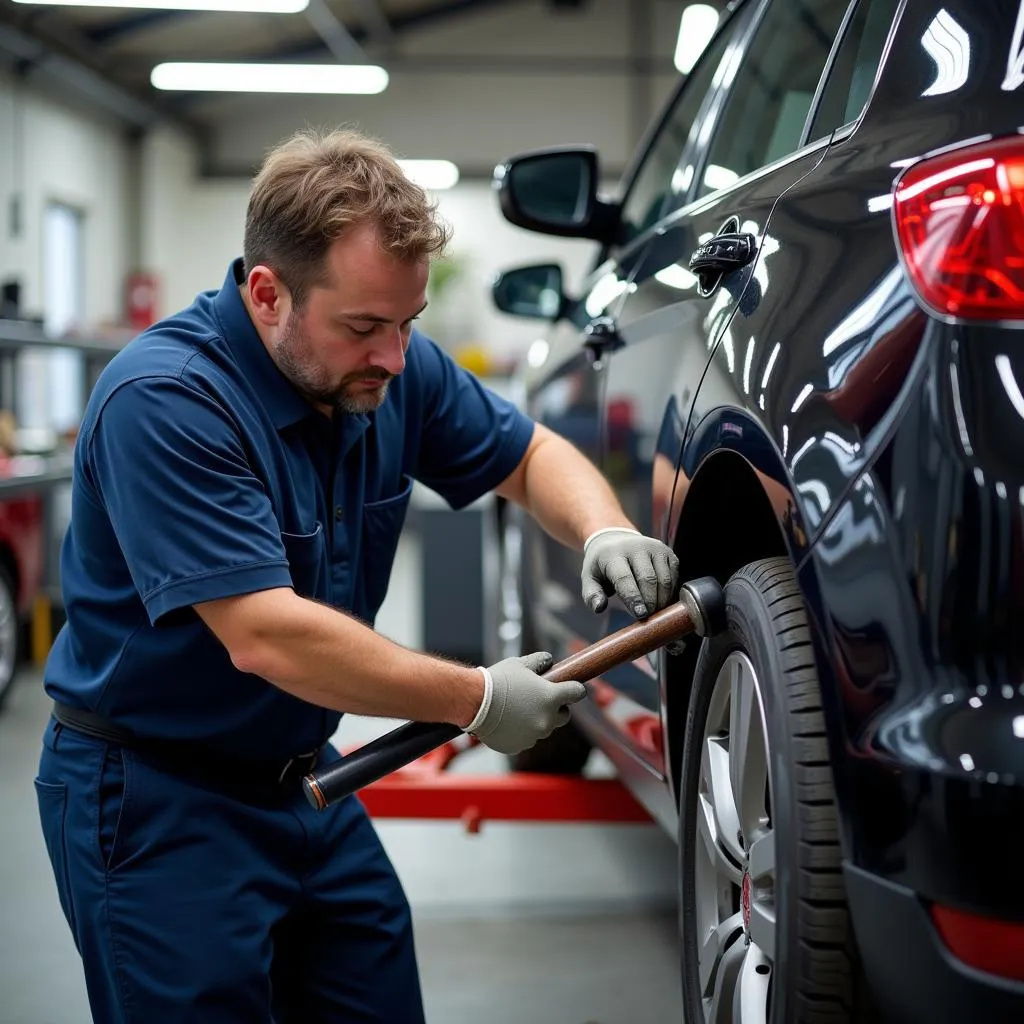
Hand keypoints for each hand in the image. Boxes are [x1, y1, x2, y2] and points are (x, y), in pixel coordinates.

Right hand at [466, 652, 586, 754]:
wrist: (473, 702)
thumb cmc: (497, 681)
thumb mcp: (520, 663)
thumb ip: (539, 662)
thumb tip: (549, 661)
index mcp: (551, 697)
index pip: (577, 692)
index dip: (575, 689)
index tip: (571, 688)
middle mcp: (547, 719)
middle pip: (563, 716)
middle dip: (556, 709)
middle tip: (540, 700)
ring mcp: (534, 735)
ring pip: (543, 728)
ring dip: (536, 720)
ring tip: (517, 709)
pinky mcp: (519, 746)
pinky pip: (526, 739)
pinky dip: (521, 732)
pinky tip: (507, 722)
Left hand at [581, 527, 679, 618]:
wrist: (616, 540)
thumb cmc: (603, 565)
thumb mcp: (590, 578)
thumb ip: (592, 595)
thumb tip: (599, 608)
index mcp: (614, 554)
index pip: (625, 578)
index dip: (634, 598)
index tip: (640, 614)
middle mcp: (636, 547)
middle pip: (648, 579)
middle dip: (650, 602)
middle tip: (648, 618)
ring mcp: (655, 548)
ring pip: (664, 578)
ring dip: (662, 600)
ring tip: (656, 612)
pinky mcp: (667, 552)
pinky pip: (673, 576)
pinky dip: (670, 592)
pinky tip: (663, 601)